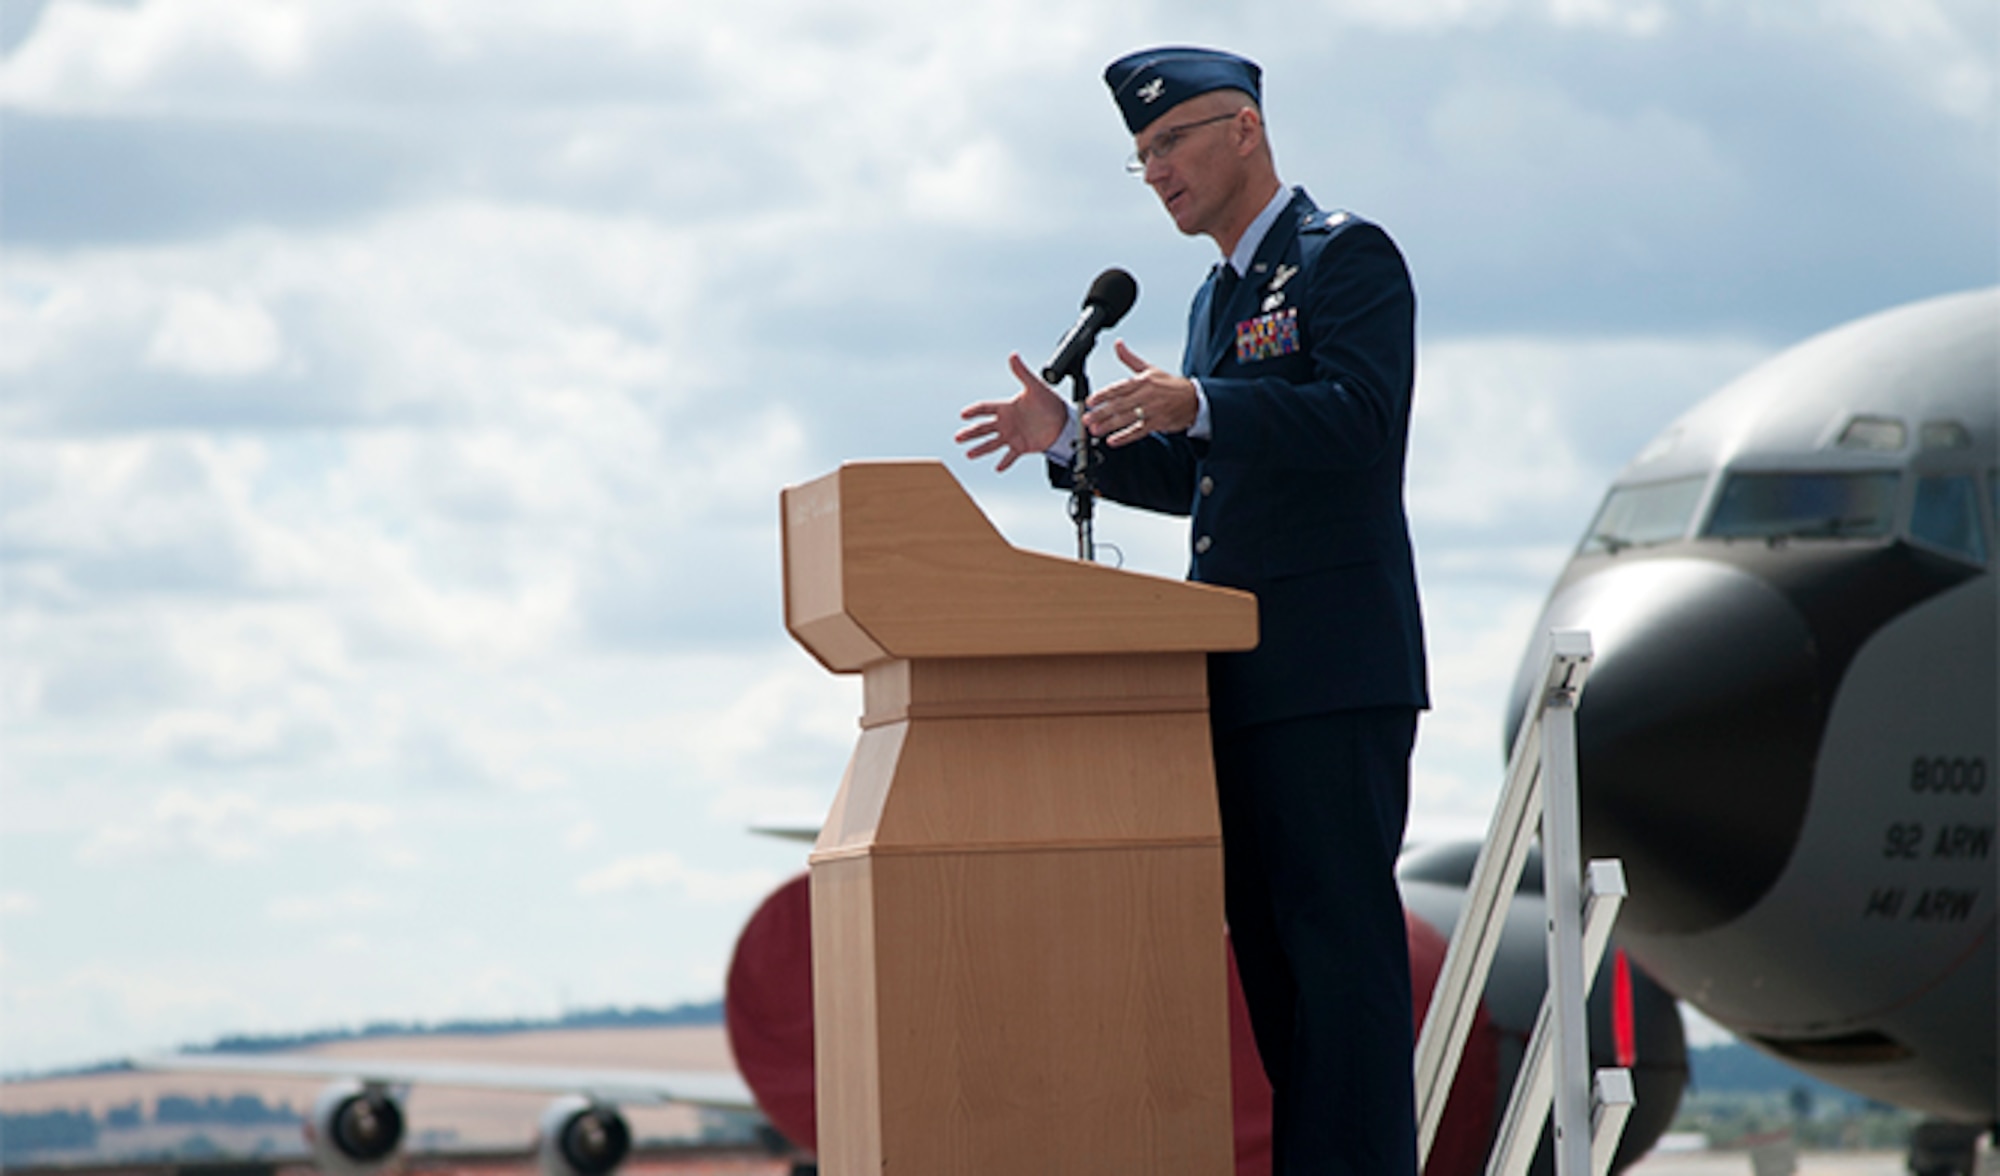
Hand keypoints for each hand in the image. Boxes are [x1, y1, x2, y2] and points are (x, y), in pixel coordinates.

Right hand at [955, 353, 1070, 471]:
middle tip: (958, 438)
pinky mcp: (1021, 447)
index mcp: (1006, 408)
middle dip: (970, 434)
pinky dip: (1005, 462)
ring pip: (992, 444)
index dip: (974, 411)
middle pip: (983, 428)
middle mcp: (1006, 422)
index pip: (985, 408)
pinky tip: (998, 468)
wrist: (1063, 420)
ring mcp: (1013, 436)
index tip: (964, 415)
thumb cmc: (1049, 402)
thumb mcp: (1035, 387)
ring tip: (969, 454)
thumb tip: (1013, 355)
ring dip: (980, 449)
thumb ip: (1022, 373)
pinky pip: (1010, 456)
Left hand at [1084, 340, 1196, 446]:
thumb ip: (1130, 359)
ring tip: (1096, 430)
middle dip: (1102, 413)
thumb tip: (1118, 344)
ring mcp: (1153, 410)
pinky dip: (1125, 437)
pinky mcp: (1158, 423)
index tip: (1090, 401)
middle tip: (1087, 419)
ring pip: (1128, 419)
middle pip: (1120, 405)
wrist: (1194, 399)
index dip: (1103, 395)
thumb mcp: (1150, 369)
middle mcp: (1147, 395)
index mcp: (1143, 381)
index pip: (1119, 388)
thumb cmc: (1169, 385)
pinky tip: (1113, 441)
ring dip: (1110, 426)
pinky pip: (1139, 431)